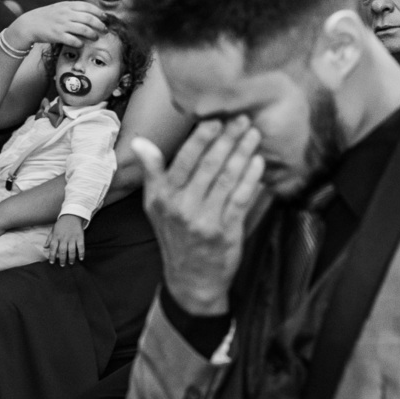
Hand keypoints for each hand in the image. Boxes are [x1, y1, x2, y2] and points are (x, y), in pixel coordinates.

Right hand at [4, 0, 106, 50]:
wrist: (28, 24)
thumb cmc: (47, 17)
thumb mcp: (60, 8)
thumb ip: (73, 9)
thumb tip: (91, 13)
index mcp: (67, 5)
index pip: (88, 6)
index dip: (99, 12)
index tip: (105, 18)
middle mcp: (65, 14)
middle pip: (89, 18)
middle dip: (100, 25)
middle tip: (105, 30)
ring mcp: (61, 24)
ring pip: (84, 29)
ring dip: (93, 34)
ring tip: (95, 37)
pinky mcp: (57, 35)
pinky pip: (73, 40)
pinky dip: (80, 43)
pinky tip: (82, 44)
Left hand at [45, 213, 85, 265]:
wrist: (72, 216)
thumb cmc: (61, 224)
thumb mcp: (53, 230)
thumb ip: (49, 239)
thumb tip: (45, 247)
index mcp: (56, 237)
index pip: (52, 248)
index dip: (52, 256)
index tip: (52, 262)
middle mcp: (64, 238)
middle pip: (62, 251)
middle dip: (62, 259)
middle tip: (62, 265)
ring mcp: (72, 238)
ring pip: (71, 250)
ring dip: (71, 258)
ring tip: (70, 263)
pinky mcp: (80, 237)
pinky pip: (81, 246)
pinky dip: (81, 253)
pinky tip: (81, 258)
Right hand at [133, 117, 264, 315]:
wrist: (191, 280)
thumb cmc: (176, 236)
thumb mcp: (155, 206)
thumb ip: (153, 173)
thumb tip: (140, 142)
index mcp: (163, 198)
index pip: (183, 160)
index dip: (201, 138)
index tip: (216, 118)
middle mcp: (181, 207)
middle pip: (208, 165)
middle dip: (227, 139)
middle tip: (241, 118)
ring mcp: (204, 220)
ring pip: (226, 178)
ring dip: (242, 153)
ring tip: (253, 134)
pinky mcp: (225, 232)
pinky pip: (241, 198)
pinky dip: (251, 178)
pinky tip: (259, 162)